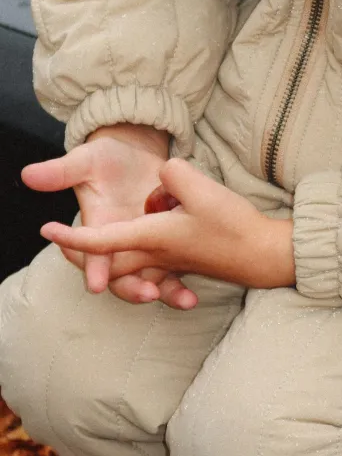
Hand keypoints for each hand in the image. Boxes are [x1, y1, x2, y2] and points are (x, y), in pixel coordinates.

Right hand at [22, 124, 194, 307]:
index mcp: (97, 226)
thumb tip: (28, 175)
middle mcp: (120, 243)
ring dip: (166, 291)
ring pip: (152, 276)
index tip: (96, 285)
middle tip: (149, 295)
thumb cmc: (105, 157)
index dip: (93, 268)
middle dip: (133, 288)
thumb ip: (61, 171)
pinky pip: (176, 267)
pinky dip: (185, 279)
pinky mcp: (168, 242)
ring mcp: (146, 244)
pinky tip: (198, 292)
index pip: (91, 252)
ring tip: (184, 301)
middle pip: (122, 276)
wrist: (135, 154)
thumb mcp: (85, 159)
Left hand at [39, 157, 295, 291]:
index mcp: (153, 237)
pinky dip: (146, 252)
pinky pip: (154, 261)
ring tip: (107, 232)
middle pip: (108, 260)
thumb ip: (174, 174)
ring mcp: (172, 260)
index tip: (47, 229)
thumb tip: (163, 175)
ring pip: (129, 262)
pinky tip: (161, 224)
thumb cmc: (235, 227)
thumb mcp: (203, 188)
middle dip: (83, 254)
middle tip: (61, 239)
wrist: (267, 256)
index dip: (72, 236)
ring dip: (114, 254)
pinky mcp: (186, 260)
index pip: (101, 240)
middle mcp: (156, 254)